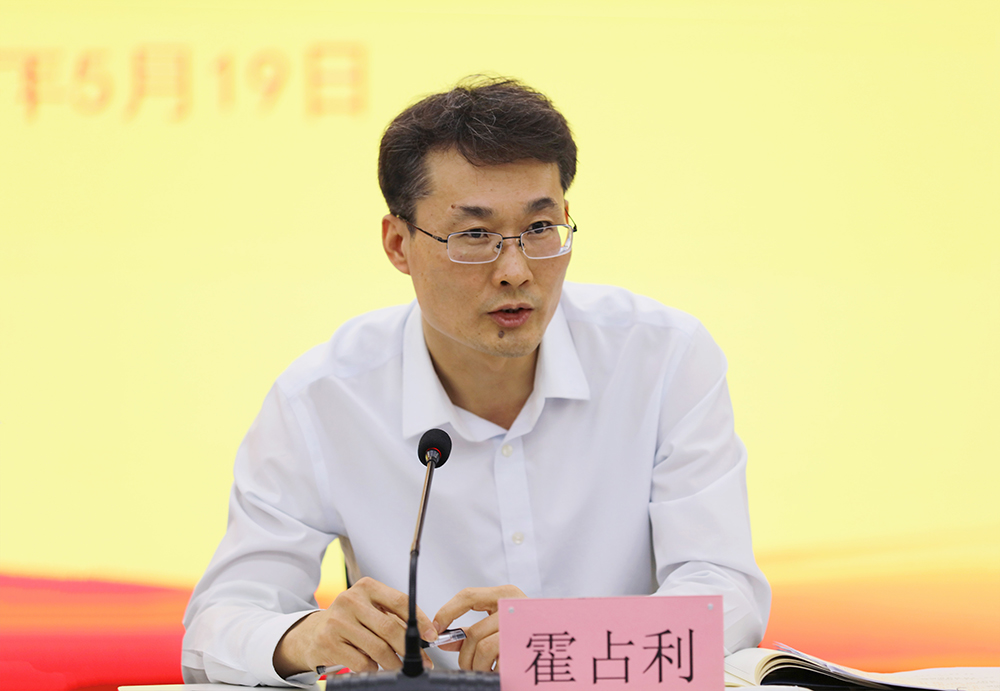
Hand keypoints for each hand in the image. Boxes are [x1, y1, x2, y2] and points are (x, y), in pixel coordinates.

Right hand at [273, 577, 436, 676]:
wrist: (312, 633)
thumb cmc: (348, 621)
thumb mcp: (370, 609)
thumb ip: (393, 617)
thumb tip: (424, 634)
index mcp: (366, 587)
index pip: (401, 601)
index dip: (420, 620)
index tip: (430, 635)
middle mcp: (351, 600)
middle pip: (390, 628)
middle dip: (410, 648)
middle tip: (420, 661)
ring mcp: (338, 621)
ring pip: (378, 648)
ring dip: (394, 663)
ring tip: (400, 668)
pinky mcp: (328, 642)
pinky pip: (362, 662)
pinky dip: (373, 669)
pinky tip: (375, 668)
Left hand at [433, 585, 525, 671]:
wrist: (563, 639)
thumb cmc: (528, 630)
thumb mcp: (500, 623)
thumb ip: (471, 630)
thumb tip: (444, 638)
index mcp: (506, 595)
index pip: (468, 596)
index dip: (447, 612)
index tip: (436, 628)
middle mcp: (514, 607)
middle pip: (473, 633)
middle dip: (464, 656)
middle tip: (468, 664)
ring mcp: (520, 626)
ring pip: (482, 649)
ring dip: (476, 665)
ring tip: (484, 668)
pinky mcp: (525, 647)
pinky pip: (497, 662)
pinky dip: (491, 670)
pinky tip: (497, 669)